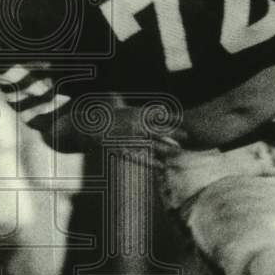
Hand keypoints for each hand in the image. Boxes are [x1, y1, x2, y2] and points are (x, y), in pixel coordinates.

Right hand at [70, 101, 188, 159]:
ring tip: (177, 152)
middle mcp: (133, 126)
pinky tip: (161, 166)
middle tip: (188, 136)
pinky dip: (151, 162)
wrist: (87, 125)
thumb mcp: (122, 107)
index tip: (183, 121)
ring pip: (151, 144)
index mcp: (134, 114)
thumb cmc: (106, 116)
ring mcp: (128, 138)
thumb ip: (139, 110)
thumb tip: (155, 109)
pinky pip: (139, 157)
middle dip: (173, 133)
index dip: (170, 119)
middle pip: (158, 130)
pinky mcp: (123, 150)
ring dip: (165, 148)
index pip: (157, 116)